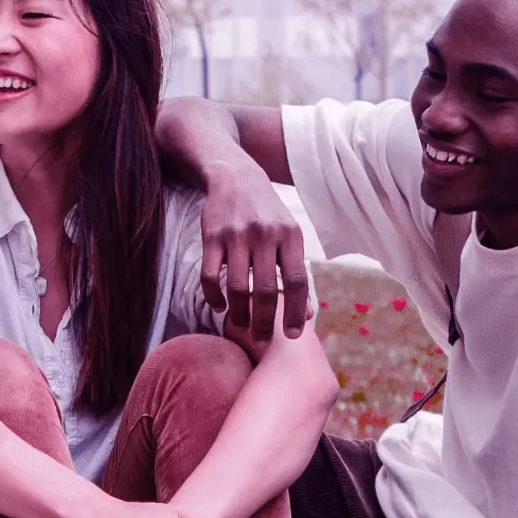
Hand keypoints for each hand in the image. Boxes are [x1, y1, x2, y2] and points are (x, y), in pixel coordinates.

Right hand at [198, 157, 310, 341]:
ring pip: (238, 288)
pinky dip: (214, 298)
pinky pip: (210, 277)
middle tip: (263, 339)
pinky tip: (220, 306)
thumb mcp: (289, 236)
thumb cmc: (268, 214)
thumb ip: (296, 273)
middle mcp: (265, 235)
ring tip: (242, 325)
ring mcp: (236, 236)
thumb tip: (307, 314)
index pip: (297, 281)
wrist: (236, 178)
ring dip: (240, 314)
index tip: (293, 336)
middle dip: (265, 322)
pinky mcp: (211, 237)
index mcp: (290, 236)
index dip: (296, 312)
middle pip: (266, 290)